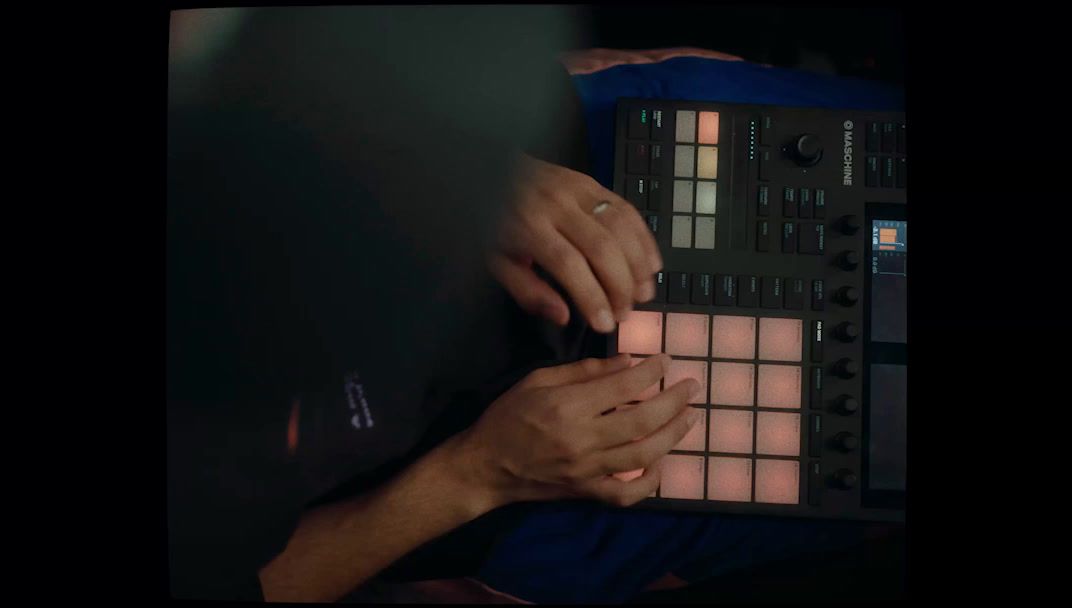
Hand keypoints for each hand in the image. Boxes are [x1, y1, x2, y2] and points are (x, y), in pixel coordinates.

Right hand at [451, 354, 702, 507]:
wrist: (486, 466)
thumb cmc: (508, 416)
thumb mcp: (537, 379)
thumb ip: (584, 371)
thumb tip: (627, 362)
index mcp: (567, 406)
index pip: (623, 385)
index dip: (651, 370)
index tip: (665, 360)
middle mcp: (582, 439)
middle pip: (642, 419)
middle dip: (674, 400)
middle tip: (692, 386)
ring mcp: (587, 469)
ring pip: (643, 454)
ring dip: (673, 434)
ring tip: (690, 416)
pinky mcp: (587, 491)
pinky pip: (626, 493)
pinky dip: (649, 482)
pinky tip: (660, 463)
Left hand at [489, 154, 662, 332]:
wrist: (492, 172)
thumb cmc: (494, 222)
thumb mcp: (496, 261)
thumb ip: (527, 291)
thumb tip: (562, 315)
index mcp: (528, 225)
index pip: (568, 264)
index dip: (592, 297)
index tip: (604, 323)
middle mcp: (557, 204)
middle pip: (601, 247)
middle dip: (619, 286)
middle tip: (624, 313)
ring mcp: (578, 190)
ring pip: (621, 227)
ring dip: (638, 264)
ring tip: (643, 293)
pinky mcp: (593, 183)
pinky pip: (627, 209)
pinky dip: (643, 238)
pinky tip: (650, 264)